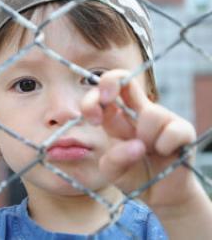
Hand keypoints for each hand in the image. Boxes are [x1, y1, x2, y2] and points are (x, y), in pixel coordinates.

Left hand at [81, 69, 197, 208]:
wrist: (159, 194)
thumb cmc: (133, 175)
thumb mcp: (113, 171)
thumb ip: (114, 160)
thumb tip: (136, 146)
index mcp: (118, 119)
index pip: (103, 96)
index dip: (93, 99)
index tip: (94, 119)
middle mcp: (138, 113)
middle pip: (125, 80)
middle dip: (111, 82)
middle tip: (106, 99)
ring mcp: (162, 118)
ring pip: (151, 113)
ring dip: (145, 138)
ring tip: (148, 152)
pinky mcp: (182, 130)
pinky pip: (172, 131)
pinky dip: (164, 146)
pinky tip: (164, 154)